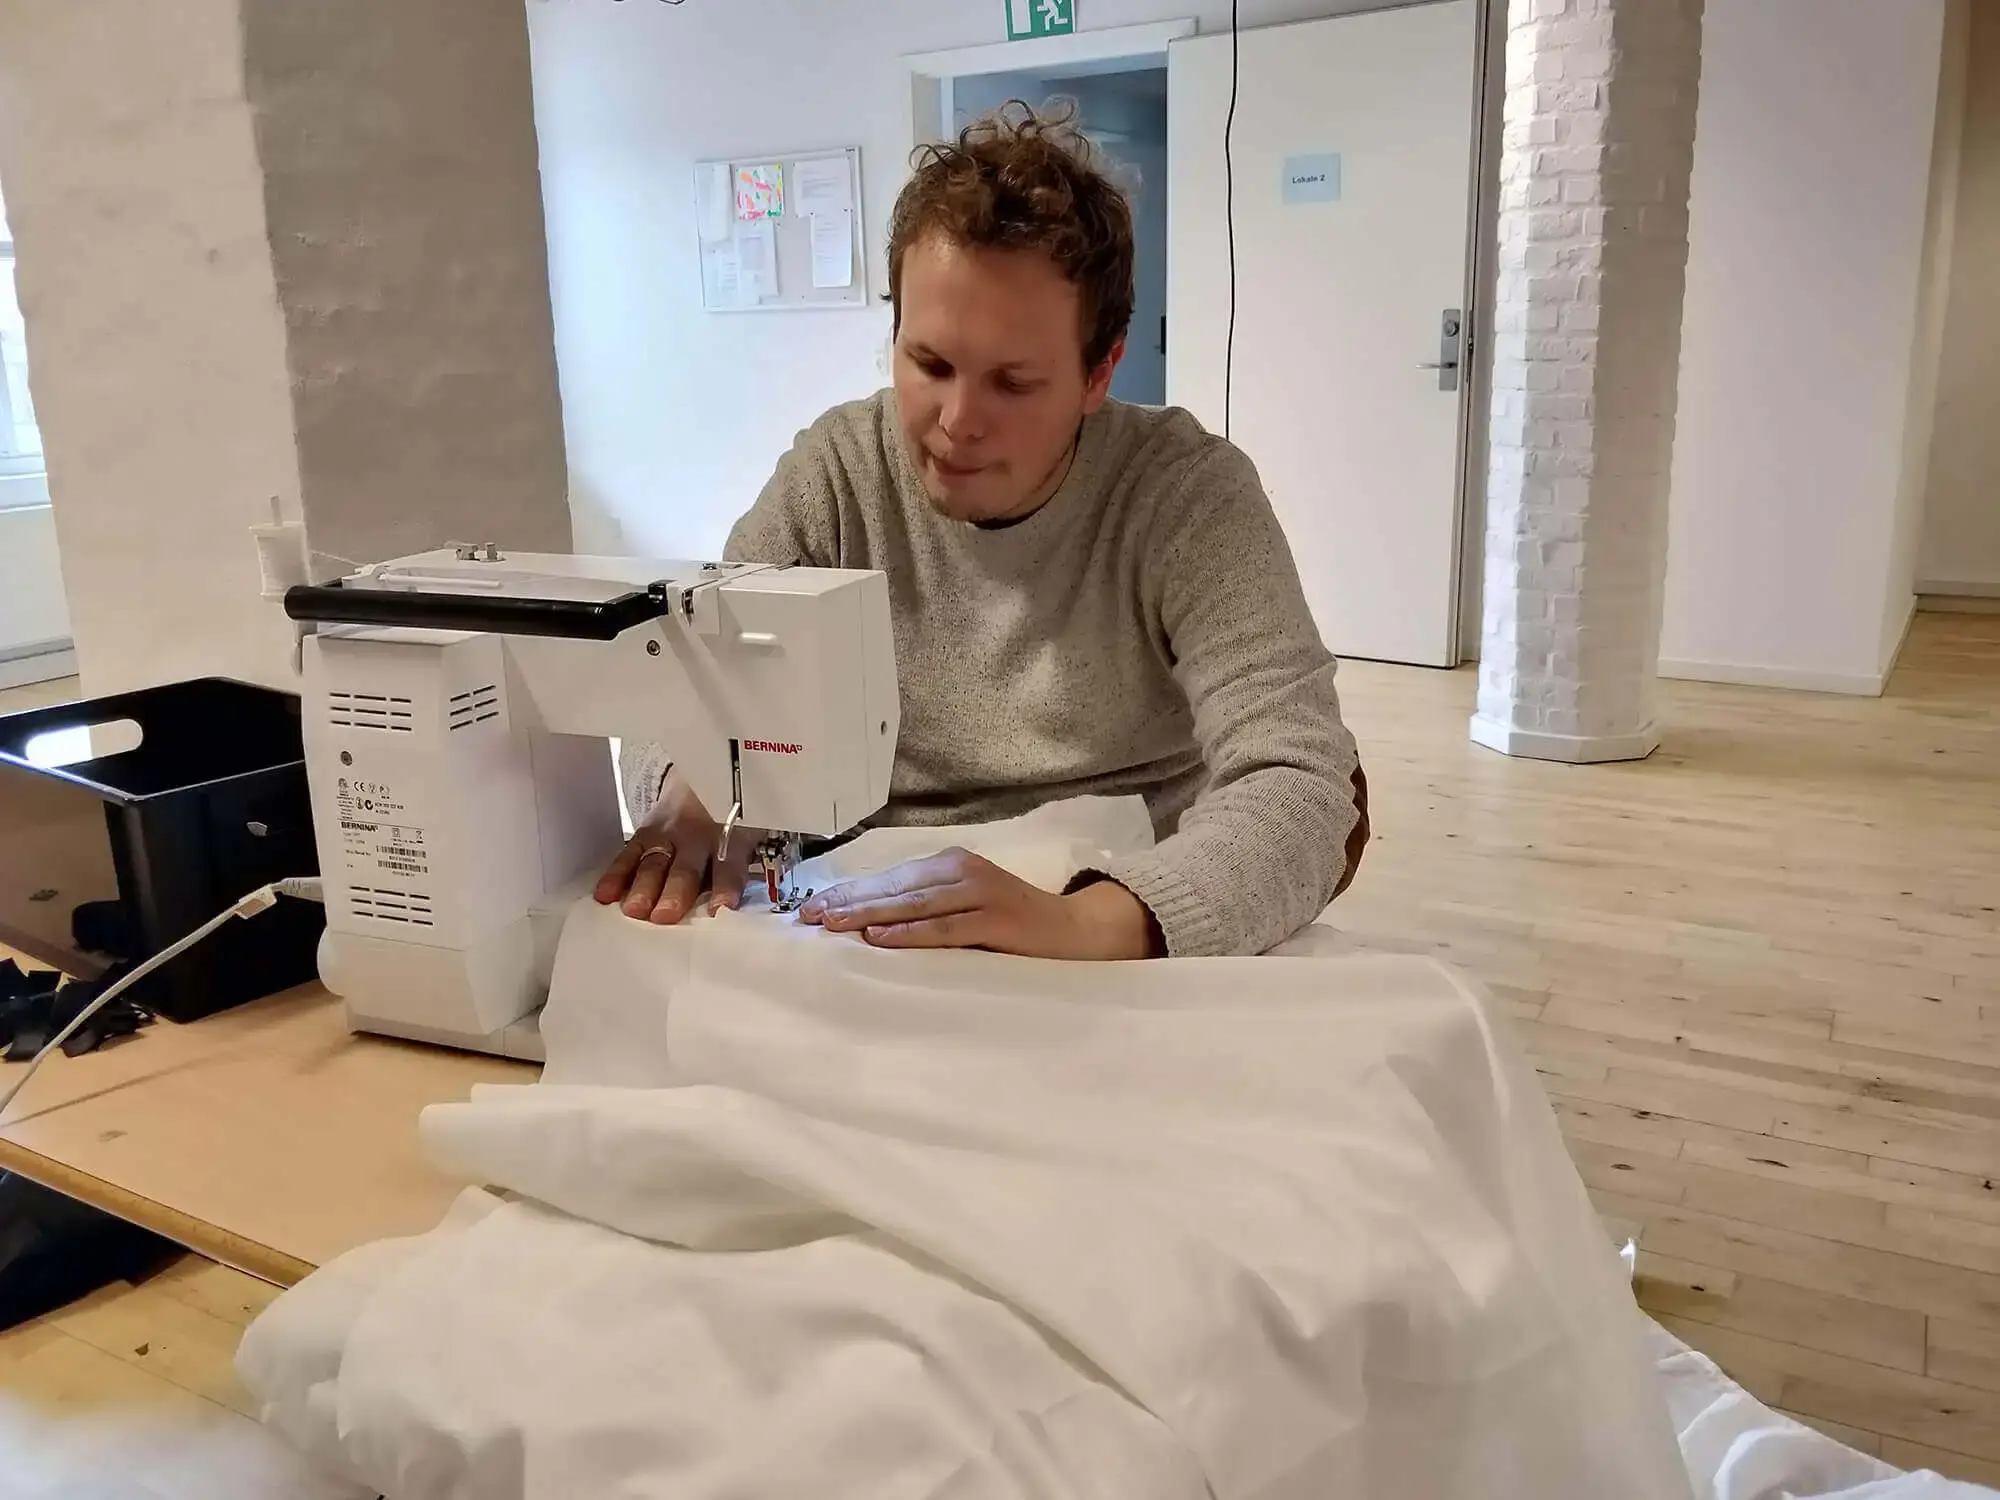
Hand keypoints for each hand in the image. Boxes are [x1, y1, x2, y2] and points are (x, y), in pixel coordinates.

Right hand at [594, 772, 764, 923]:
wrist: (705, 782)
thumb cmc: (730, 825)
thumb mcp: (748, 841)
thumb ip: (737, 873)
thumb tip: (729, 911)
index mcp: (730, 841)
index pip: (729, 866)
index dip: (725, 887)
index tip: (722, 908)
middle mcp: (697, 837)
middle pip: (686, 868)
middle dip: (675, 891)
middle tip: (665, 914)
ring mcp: (667, 835)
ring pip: (654, 863)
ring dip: (643, 887)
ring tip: (635, 909)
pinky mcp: (644, 835)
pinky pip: (628, 855)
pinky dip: (616, 875)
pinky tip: (606, 894)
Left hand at [797, 848, 1158, 959]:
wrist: (1074, 931)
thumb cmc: (1013, 926)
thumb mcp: (966, 907)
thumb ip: (928, 908)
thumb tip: (869, 921)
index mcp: (951, 864)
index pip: (890, 877)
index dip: (850, 891)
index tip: (810, 906)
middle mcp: (962, 869)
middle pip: (894, 886)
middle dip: (849, 902)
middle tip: (808, 917)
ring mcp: (980, 892)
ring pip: (912, 903)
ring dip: (868, 914)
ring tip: (832, 925)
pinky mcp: (995, 919)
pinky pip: (944, 927)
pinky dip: (909, 931)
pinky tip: (880, 937)